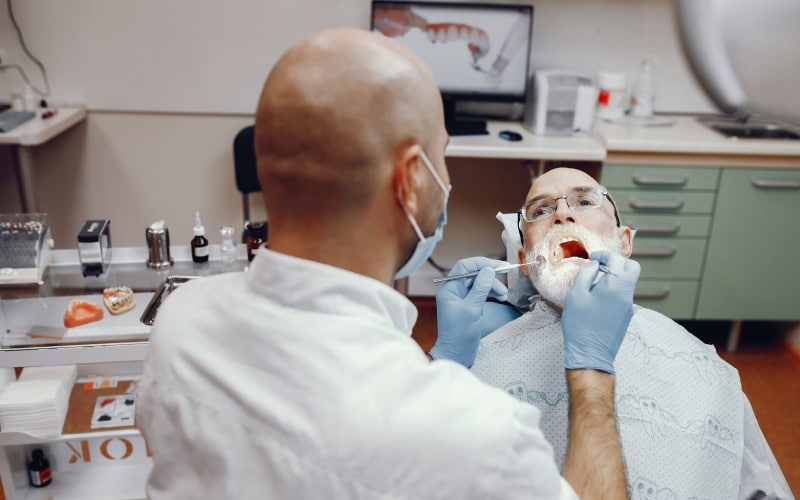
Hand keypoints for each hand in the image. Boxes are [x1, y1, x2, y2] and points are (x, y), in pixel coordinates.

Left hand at [431, 257, 514, 366]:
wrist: (456, 355)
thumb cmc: (459, 334)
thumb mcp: (471, 309)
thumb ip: (480, 289)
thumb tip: (488, 270)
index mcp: (449, 288)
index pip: (465, 266)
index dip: (482, 263)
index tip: (499, 266)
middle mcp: (454, 291)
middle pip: (474, 274)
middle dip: (490, 278)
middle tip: (504, 286)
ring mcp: (461, 298)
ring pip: (479, 283)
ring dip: (493, 286)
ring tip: (503, 296)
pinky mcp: (469, 306)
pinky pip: (481, 293)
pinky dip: (491, 293)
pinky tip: (500, 297)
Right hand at [561, 251, 639, 373]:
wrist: (591, 354)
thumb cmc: (580, 326)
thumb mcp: (576, 295)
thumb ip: (586, 274)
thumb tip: (594, 266)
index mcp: (615, 287)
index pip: (618, 260)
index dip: (605, 255)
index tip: (594, 258)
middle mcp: (626, 295)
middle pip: (631, 268)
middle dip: (616, 262)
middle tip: (599, 266)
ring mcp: (629, 306)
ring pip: (627, 282)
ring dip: (614, 277)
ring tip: (594, 285)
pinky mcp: (626, 316)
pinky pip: (623, 295)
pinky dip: (613, 289)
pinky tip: (597, 299)